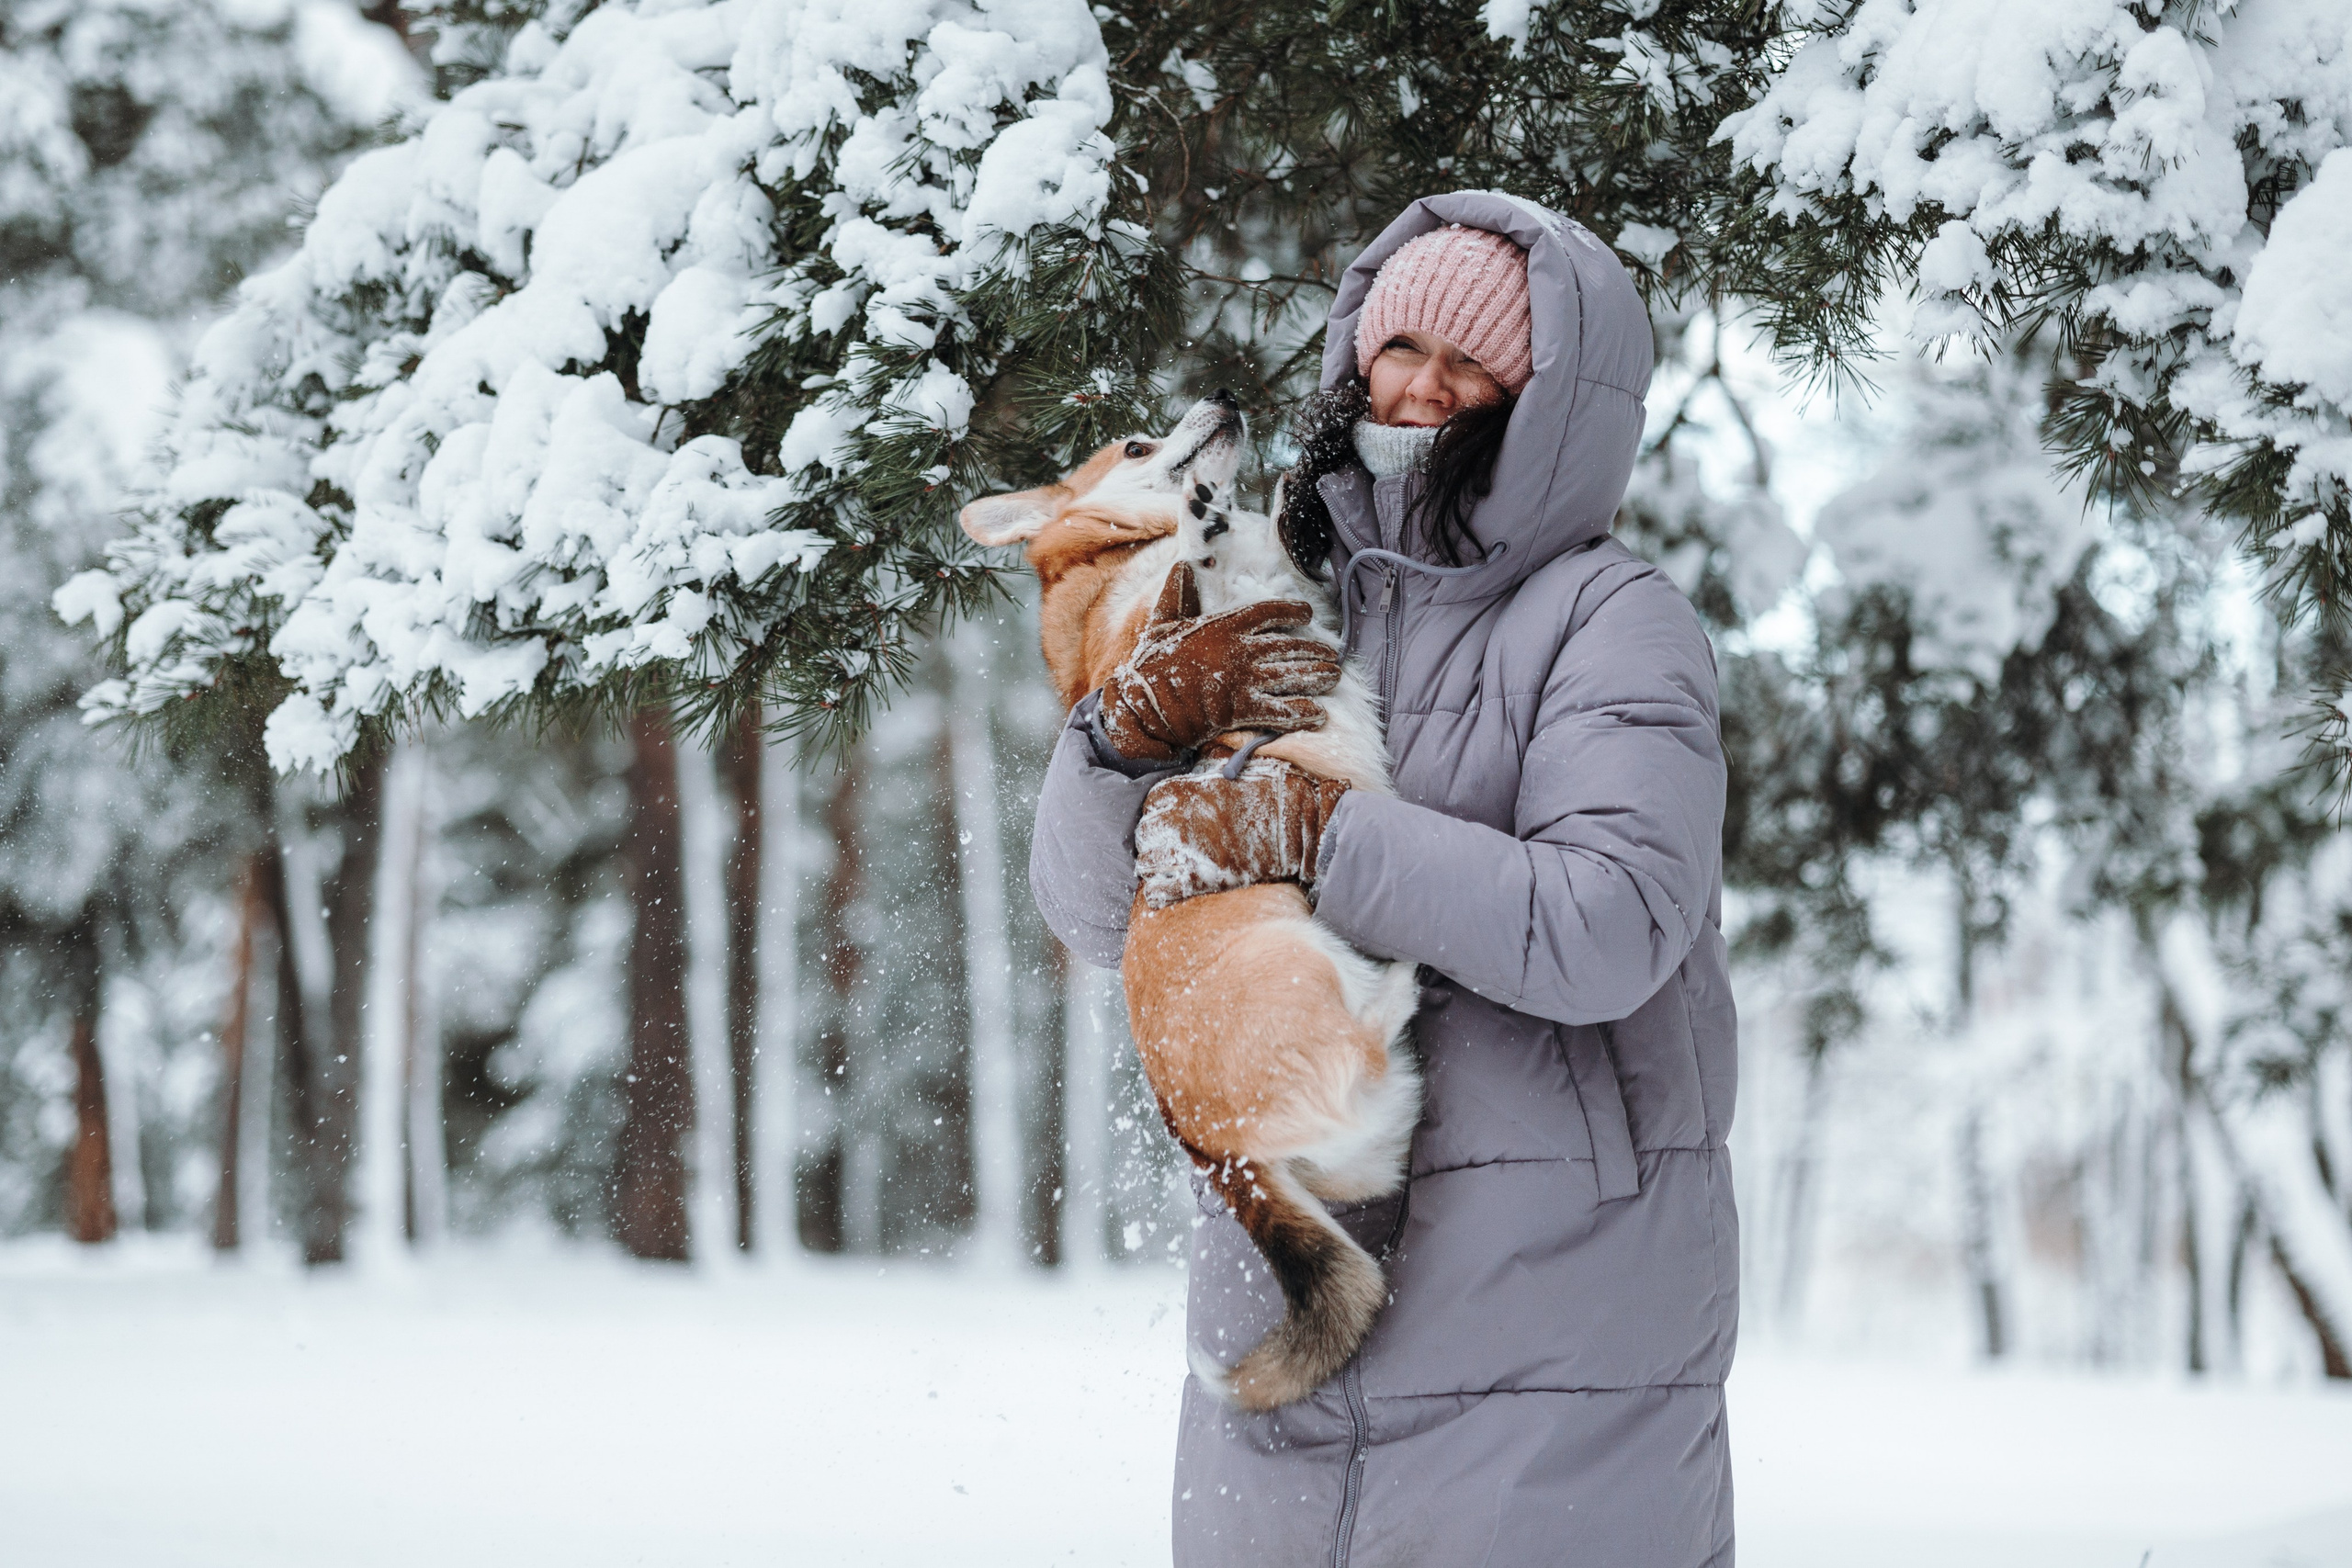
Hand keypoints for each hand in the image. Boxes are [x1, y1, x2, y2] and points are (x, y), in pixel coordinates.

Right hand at [1097, 562, 1341, 763]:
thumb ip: (1177, 595)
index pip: (1269, 611)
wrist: (1143, 705)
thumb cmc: (1152, 664)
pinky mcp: (1242, 710)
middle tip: (1330, 654)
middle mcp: (1240, 649)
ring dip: (1318, 677)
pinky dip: (1304, 712)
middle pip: (1290, 645)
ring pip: (1293, 676)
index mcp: (1224, 625)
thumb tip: (1182, 565)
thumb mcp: (1162, 623)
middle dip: (1314, 650)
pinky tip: (1319, 713)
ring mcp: (1244, 680)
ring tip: (1333, 676)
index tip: (1308, 615)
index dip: (1293, 611)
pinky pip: (1282, 710)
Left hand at [1134, 758, 1349, 908]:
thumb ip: (1200, 780)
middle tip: (1169, 853)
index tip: (1171, 829)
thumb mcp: (1227, 775)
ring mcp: (1185, 850)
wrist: (1294, 823)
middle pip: (1144, 838)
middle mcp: (1175, 819)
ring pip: (1146, 864)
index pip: (1149, 809)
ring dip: (1155, 869)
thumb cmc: (1265, 795)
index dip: (1160, 821)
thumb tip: (1191, 780)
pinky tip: (1166, 892)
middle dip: (1154, 846)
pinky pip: (1158, 891)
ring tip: (1169, 871)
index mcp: (1179, 791)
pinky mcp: (1197, 878)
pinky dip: (1158, 893)